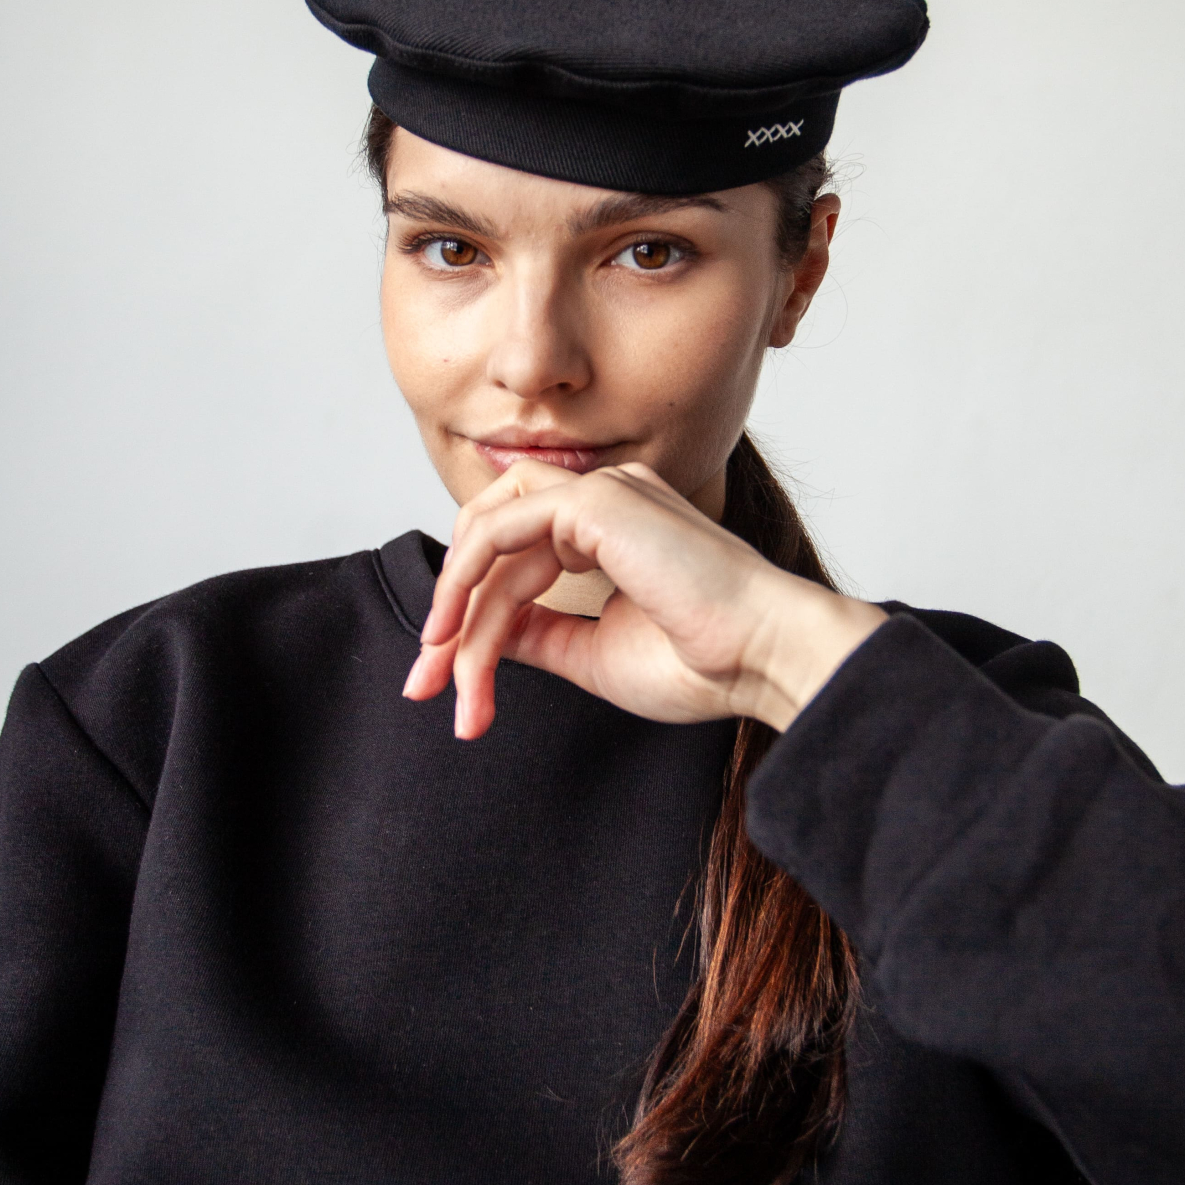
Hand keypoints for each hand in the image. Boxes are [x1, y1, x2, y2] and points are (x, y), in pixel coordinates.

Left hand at [403, 458, 886, 739]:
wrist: (761, 657)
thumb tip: (482, 633)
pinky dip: (468, 577)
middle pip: (493, 544)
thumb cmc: (704, 663)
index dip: (472, 624)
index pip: (517, 560)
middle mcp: (606, 500)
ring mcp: (603, 493)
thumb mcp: (592, 655)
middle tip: (423, 685)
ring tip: (442, 670)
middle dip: (450, 615)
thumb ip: (537, 635)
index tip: (447, 690)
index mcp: (613, 530)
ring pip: (490, 535)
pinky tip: (457, 631)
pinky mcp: (596, 502)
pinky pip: (502, 528)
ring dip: (456, 603)